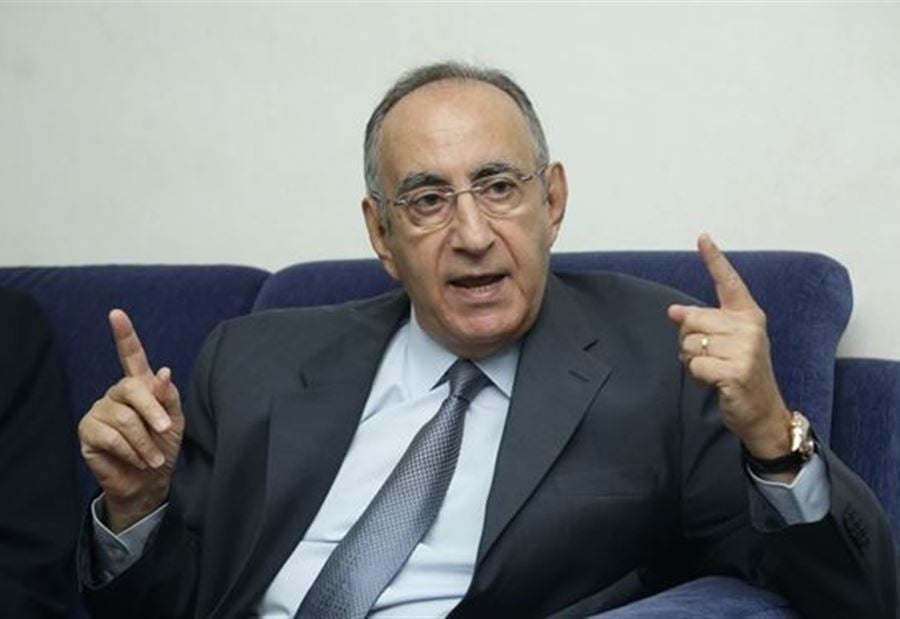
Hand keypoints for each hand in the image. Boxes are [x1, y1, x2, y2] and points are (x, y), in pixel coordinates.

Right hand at [78, 309, 184, 531]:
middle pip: (132, 389)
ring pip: (125, 418)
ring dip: (146, 441)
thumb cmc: (165, 447)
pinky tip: (138, 460)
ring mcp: (100, 410)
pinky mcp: (88, 431)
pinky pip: (111, 436)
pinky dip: (131, 451)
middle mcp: (117, 393)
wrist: (150, 482)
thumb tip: (162, 371)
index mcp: (139, 385)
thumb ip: (169, 396)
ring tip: (154, 457)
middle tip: (166, 429)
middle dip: (153, 411)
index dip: (124, 334)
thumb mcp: (176, 420)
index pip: (131, 355)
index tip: (116, 314)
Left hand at [668, 234, 793, 468]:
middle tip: (710, 356)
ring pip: (690, 343)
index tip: (702, 237)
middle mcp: (750, 327)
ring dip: (692, 360)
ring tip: (714, 369)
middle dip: (689, 340)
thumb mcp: (725, 343)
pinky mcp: (737, 370)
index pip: (728, 282)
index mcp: (748, 315)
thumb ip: (703, 323)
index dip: (714, 259)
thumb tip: (672, 311)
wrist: (762, 411)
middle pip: (692, 319)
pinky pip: (695, 365)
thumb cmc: (740, 373)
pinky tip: (715, 381)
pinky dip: (697, 375)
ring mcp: (746, 348)